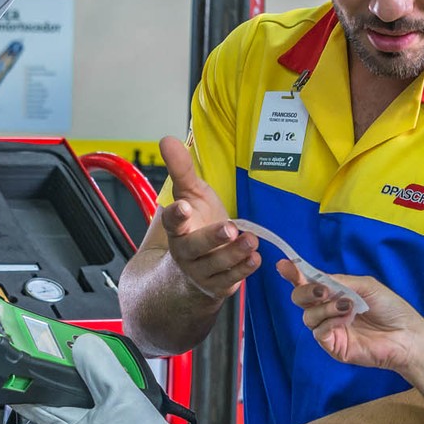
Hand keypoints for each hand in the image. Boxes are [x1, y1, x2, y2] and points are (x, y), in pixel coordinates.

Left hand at [14, 337, 209, 423]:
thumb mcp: (121, 394)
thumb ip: (98, 366)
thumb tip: (82, 347)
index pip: (32, 405)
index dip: (28, 385)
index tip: (24, 371)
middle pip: (50, 416)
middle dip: (55, 394)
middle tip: (66, 374)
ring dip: (74, 411)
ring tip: (93, 394)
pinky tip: (108, 419)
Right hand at [158, 135, 258, 299]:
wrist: (193, 269)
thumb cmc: (194, 226)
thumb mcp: (189, 195)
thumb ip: (181, 170)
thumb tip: (167, 139)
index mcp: (176, 228)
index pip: (171, 222)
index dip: (176, 215)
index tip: (183, 207)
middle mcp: (186, 251)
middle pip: (194, 247)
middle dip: (211, 238)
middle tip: (228, 227)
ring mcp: (201, 270)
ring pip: (216, 264)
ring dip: (234, 253)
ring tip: (251, 241)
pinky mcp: (218, 284)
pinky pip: (230, 279)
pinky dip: (243, 270)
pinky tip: (256, 259)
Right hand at [279, 260, 423, 376]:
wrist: (407, 335)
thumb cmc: (391, 308)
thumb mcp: (365, 286)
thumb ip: (339, 281)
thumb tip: (315, 277)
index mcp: (335, 293)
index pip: (308, 282)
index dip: (294, 274)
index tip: (284, 265)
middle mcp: (328, 310)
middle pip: (300, 299)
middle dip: (305, 291)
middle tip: (321, 290)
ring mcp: (330, 329)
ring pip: (308, 316)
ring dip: (324, 308)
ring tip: (346, 306)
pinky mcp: (334, 346)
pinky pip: (319, 333)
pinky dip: (329, 323)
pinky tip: (345, 320)